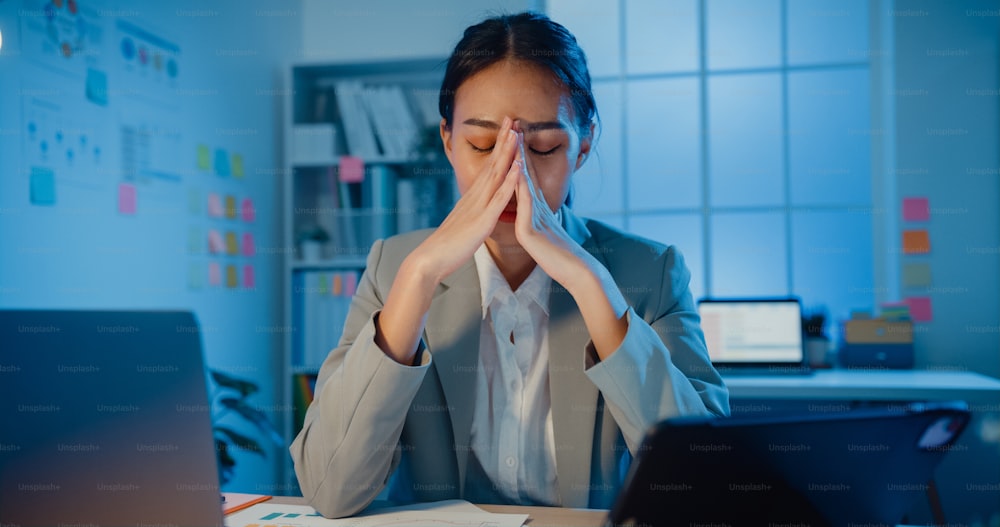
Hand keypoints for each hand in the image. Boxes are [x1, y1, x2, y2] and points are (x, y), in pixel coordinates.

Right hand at [408, 116, 520, 283]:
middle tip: (512, 118)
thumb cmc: (447, 246)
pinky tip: (517, 167)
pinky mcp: (483, 220)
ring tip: (516, 133)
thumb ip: (471, 213)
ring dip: (508, 153)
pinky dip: (509, 181)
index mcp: (472, 198)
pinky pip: (499, 198)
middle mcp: (475, 197)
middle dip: (503, 140)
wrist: (431, 259)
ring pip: (496, 174)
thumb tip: (476, 208)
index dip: (498, 148)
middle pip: (492, 163)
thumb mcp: (463, 224)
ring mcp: (478, 206)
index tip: (507, 130)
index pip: (488, 167)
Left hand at [512, 128, 629, 357]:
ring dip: (520, 159)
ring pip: (525, 183)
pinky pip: (525, 203)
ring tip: (514, 137)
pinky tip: (516, 171)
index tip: (513, 139)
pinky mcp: (532, 229)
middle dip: (519, 150)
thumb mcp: (545, 238)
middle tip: (514, 125)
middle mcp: (537, 208)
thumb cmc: (561, 259)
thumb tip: (533, 222)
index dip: (520, 159)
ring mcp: (535, 216)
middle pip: (526, 174)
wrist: (576, 272)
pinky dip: (521, 185)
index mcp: (537, 211)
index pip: (525, 180)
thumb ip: (538, 226)